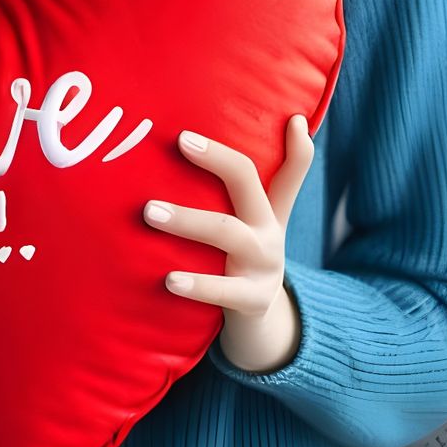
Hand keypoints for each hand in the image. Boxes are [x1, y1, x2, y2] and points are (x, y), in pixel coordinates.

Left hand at [142, 114, 315, 373]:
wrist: (260, 326)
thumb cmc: (246, 258)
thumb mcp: (262, 222)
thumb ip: (262, 183)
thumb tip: (285, 124)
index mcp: (269, 210)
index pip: (292, 170)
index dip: (297, 147)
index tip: (292, 119)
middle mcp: (269, 231)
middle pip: (249, 184)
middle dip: (217, 160)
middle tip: (180, 140)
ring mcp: (264, 265)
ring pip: (227, 232)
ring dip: (187, 219)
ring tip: (149, 212)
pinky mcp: (252, 300)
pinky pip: (222, 291)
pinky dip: (196, 284)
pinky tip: (168, 279)